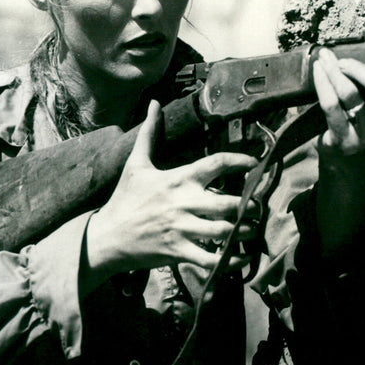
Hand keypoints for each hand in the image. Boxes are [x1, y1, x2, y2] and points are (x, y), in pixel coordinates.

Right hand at [84, 101, 258, 285]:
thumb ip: (149, 133)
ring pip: (224, 232)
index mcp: (178, 179)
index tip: (255, 163)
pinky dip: (229, 262)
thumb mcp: (135, 164)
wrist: (106, 238)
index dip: (240, 161)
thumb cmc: (125, 199)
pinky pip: (211, 259)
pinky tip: (240, 259)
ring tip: (253, 229)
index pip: (216, 164)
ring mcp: (182, 229)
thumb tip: (154, 103)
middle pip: (228, 203)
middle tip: (259, 206)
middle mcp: (183, 203)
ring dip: (244, 231)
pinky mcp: (178, 252)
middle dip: (250, 206)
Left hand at [312, 48, 364, 155]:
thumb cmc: (357, 114)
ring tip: (325, 57)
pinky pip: (330, 105)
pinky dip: (322, 83)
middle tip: (343, 60)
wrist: (338, 151)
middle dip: (360, 68)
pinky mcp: (344, 140)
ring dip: (334, 71)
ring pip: (350, 94)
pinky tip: (318, 69)